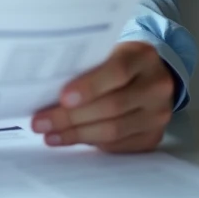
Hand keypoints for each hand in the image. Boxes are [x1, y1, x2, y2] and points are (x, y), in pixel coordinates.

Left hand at [31, 41, 174, 152]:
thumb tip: (47, 92)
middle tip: (41, 123)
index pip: (117, 72)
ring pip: (114, 130)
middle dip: (71, 117)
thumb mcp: (108, 52)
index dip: (89, 87)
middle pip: (112, 106)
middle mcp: (156, 86)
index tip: (62, 98)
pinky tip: (70, 140)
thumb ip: (87, 66)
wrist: (152, 76)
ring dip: (77, 134)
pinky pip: (118, 146)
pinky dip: (91, 144)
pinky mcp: (152, 137)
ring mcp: (158, 114)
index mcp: (143, 57)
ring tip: (50, 135)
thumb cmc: (119, 61)